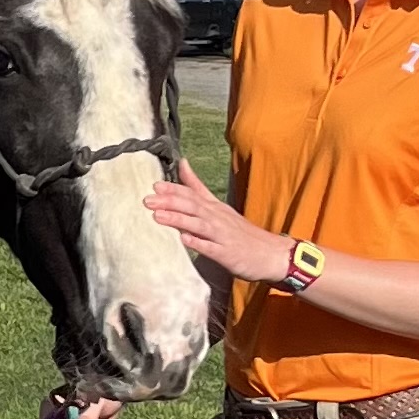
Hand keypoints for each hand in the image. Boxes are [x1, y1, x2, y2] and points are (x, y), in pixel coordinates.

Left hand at [146, 160, 292, 283]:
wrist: (271, 254)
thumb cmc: (241, 233)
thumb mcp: (219, 207)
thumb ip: (198, 188)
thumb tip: (182, 164)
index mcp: (215, 208)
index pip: (193, 194)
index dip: (174, 189)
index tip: (155, 185)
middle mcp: (218, 218)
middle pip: (193, 206)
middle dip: (170, 202)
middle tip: (147, 199)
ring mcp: (223, 236)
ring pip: (199, 225)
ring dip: (178, 219)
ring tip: (158, 216)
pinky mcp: (228, 254)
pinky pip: (212, 248)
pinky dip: (198, 243)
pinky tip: (184, 240)